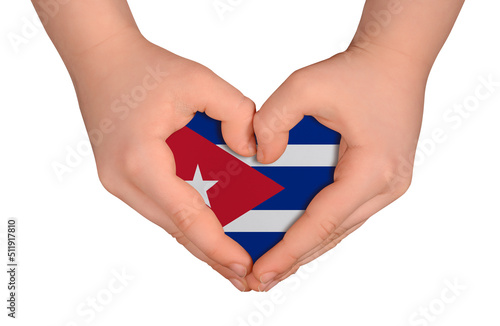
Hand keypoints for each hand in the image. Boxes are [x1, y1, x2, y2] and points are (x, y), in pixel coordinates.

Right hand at [71, 29, 255, 290]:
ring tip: (232, 262)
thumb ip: (236, 113)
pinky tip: (209, 232)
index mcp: (140, 159)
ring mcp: (119, 183)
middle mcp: (124, 180)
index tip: (242, 266)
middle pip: (176, 229)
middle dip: (212, 255)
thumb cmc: (146, 68)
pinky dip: (187, 222)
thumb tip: (254, 152)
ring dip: (200, 242)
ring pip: (168, 223)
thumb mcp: (199, 81)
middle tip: (247, 278)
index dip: (216, 245)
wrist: (102, 60)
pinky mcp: (123, 180)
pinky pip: (161, 209)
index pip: (185, 214)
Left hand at [248, 45, 427, 290]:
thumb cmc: (358, 71)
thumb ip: (273, 121)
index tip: (263, 271)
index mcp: (372, 168)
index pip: (323, 220)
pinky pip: (346, 213)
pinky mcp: (382, 181)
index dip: (290, 249)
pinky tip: (299, 238)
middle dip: (295, 259)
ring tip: (275, 267)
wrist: (395, 61)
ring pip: (341, 228)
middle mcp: (387, 185)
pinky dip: (321, 228)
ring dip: (308, 248)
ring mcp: (389, 186)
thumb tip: (262, 158)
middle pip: (333, 233)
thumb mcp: (305, 85)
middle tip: (259, 281)